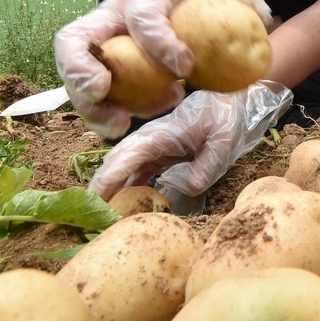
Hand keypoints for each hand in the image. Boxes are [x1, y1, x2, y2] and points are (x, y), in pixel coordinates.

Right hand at [54, 0, 271, 137]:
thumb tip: (263, 18)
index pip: (143, 15)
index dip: (159, 42)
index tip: (185, 68)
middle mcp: (111, 16)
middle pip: (75, 39)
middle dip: (82, 70)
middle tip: (103, 92)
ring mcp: (100, 42)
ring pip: (73, 73)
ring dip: (89, 105)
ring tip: (118, 125)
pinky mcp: (99, 65)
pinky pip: (90, 93)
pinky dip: (103, 112)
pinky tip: (129, 123)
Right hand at [89, 81, 292, 202]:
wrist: (228, 102)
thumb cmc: (224, 118)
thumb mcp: (223, 141)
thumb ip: (207, 165)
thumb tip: (188, 188)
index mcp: (162, 134)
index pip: (128, 155)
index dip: (110, 177)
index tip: (95, 199)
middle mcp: (150, 139)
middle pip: (117, 162)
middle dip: (101, 187)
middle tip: (91, 217)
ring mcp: (152, 147)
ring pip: (123, 168)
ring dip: (112, 190)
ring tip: (102, 219)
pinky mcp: (158, 154)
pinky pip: (136, 172)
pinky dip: (126, 188)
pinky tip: (124, 209)